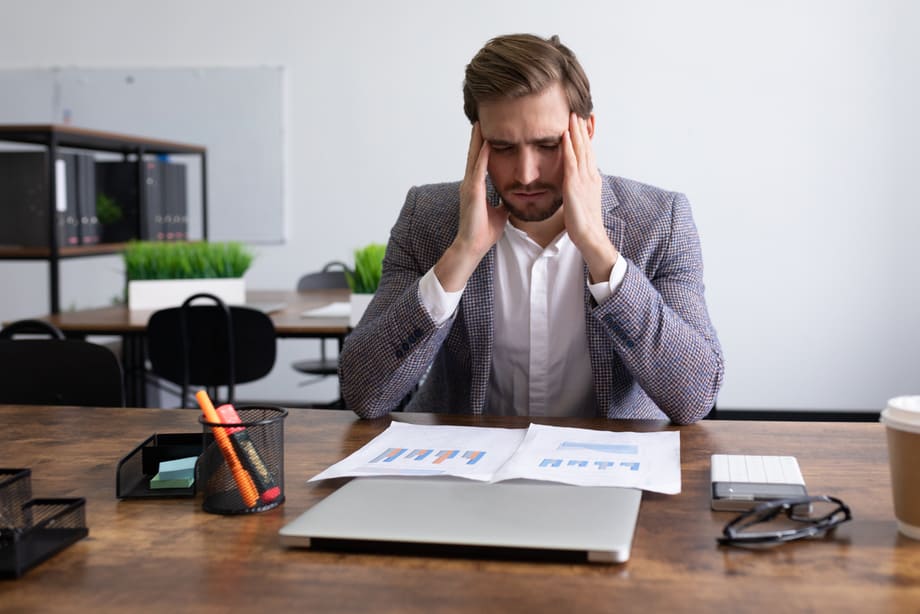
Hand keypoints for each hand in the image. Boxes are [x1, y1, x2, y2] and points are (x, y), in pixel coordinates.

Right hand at [435, 123, 507, 290]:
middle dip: (478, 136)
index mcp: (476, 187)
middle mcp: (470, 183)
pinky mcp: (472, 192)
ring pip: (474, 158)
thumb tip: (513, 198)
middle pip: (475, 154)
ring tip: (481, 123)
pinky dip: (482, 155)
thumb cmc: (484, 232)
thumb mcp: (499, 213)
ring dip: (478, 140)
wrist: (472, 246)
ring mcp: (469, 187)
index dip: (484, 145)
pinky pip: (478, 170)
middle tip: (481, 117)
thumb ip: (503, 202)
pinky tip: (487, 142)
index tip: (489, 130)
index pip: (481, 161)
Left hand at [562, 113, 617, 282]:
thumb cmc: (584, 223)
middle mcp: (590, 174)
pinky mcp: (575, 184)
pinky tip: (564, 133)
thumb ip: (578, 188)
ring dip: (575, 130)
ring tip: (572, 114)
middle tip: (577, 110)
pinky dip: (568, 145)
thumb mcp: (581, 200)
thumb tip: (572, 183)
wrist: (590, 235)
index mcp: (592, 178)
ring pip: (580, 148)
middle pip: (586, 145)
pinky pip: (571, 160)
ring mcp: (584, 178)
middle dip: (581, 128)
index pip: (588, 152)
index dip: (584, 136)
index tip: (580, 121)